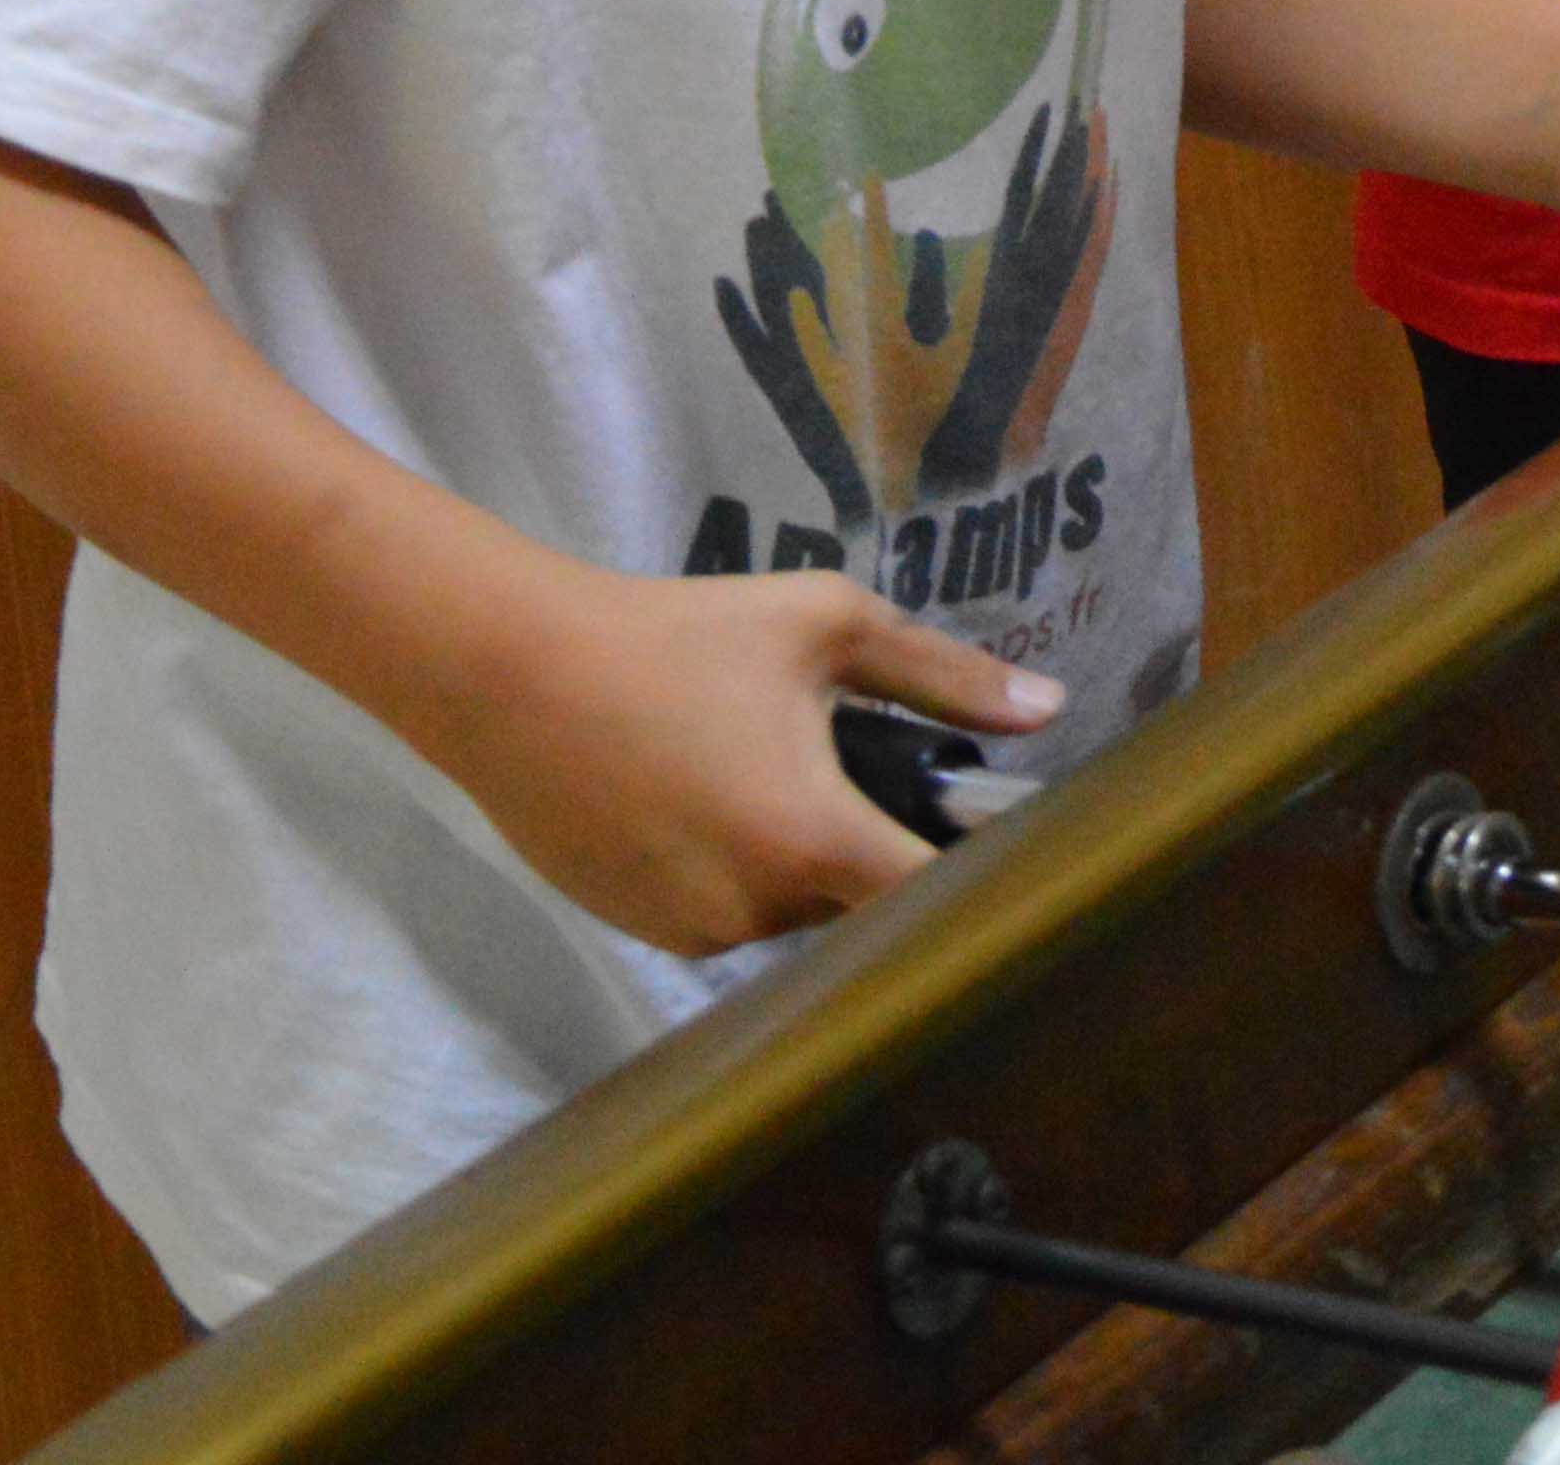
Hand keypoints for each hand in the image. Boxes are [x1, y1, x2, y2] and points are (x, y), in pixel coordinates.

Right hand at [410, 561, 1064, 959]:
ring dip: (802, 862)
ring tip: (763, 772)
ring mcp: (693, 933)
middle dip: (873, 850)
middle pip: (863, 907)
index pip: (931, 902)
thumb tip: (1048, 710)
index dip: (976, 881)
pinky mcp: (641, 934)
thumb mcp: (825, 625)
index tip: (995, 844)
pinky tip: (705, 802)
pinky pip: (726, 917)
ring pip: (793, 913)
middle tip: (862, 773)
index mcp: (811, 839)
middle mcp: (755, 909)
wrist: (511, 673)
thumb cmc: (681, 636)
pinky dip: (737, 873)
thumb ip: (944, 673)